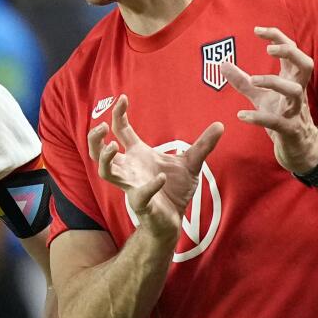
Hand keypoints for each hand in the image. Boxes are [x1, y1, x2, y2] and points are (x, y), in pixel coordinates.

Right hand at [87, 95, 223, 238]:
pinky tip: (161, 177)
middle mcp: (130, 169)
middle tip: (102, 127)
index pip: (121, 131)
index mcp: (138, 155)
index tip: (123, 98)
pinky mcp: (142, 204)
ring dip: (104, 160)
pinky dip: (150, 186)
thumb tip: (221, 125)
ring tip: (112, 146)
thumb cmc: (175, 190)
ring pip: (106, 173)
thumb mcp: (191, 162)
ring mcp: (132, 186)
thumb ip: (203, 144)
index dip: (118, 114)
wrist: (175, 219)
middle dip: (95, 139)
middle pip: (99, 153)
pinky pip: (139, 195)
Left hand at [221, 27, 317, 173]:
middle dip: (290, 53)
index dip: (278, 38)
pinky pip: (277, 122)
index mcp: (292, 79)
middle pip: (305, 65)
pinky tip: (241, 115)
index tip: (257, 30)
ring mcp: (295, 110)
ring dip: (274, 82)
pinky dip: (259, 117)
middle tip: (268, 49)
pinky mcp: (289, 129)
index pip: (292, 51)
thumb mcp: (260, 96)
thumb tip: (222, 64)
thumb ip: (243, 80)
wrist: (298, 148)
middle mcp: (297, 91)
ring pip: (294, 91)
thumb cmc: (281, 116)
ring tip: (254, 79)